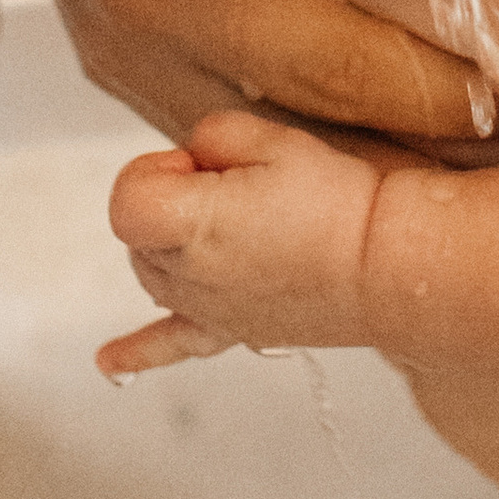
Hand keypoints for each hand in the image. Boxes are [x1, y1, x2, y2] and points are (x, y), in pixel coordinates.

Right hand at [9, 0, 488, 154]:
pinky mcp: (147, 84)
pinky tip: (434, 130)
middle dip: (437, 144)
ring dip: (400, 154)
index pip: (323, 62)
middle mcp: (138, 49)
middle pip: (318, 130)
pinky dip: (346, 137)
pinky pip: (262, 133)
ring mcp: (137, 79)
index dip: (434, 87)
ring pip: (292, 151)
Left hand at [101, 109, 385, 374]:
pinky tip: (108, 363)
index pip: (127, 196)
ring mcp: (206, 309)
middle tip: (246, 189)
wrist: (391, 265)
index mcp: (187, 226)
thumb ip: (211, 135)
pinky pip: (172, 345)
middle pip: (140, 233)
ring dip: (175, 246)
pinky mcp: (234, 330)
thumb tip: (196, 160)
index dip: (160, 170)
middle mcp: (186, 276)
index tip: (205, 167)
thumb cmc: (338, 201)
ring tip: (241, 226)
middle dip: (177, 198)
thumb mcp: (273, 138)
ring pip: (153, 272)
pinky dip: (138, 352)